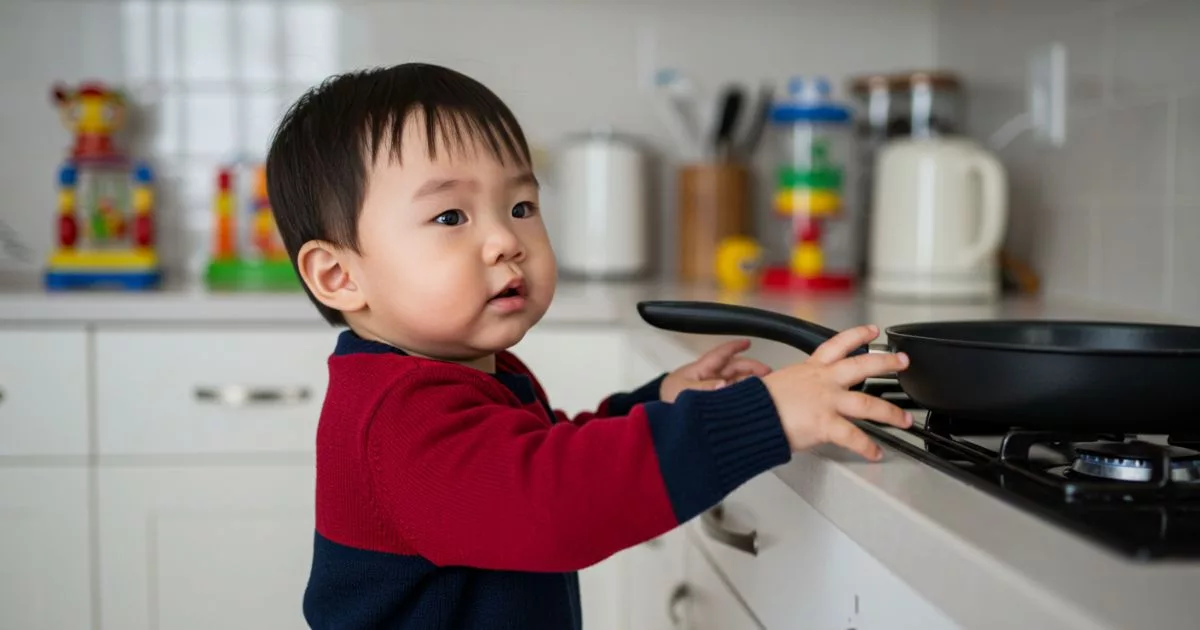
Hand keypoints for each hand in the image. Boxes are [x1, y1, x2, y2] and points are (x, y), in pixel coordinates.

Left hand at [660, 339, 771, 402]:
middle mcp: (705, 380)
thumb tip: (725, 385)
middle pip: (731, 369)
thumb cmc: (666, 408)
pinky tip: (754, 401)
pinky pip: (731, 399)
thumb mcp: (682, 394)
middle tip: (769, 374)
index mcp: (697, 372)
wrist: (661, 433)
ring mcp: (710, 394)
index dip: (733, 347)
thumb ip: (704, 389)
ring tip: (766, 388)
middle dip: (750, 368)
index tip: (748, 342)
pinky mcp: (714, 409)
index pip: (718, 356)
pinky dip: (743, 398)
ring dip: (749, 384)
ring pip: (734, 384)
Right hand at [761, 325, 911, 461]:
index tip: (872, 331)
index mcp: (811, 370)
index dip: (857, 335)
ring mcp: (827, 402)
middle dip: (886, 362)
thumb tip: (796, 394)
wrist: (749, 416)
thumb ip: (796, 387)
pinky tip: (875, 453)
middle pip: (862, 366)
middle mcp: (823, 382)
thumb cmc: (757, 403)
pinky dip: (866, 447)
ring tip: (904, 419)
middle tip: (901, 361)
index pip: (838, 344)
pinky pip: (853, 437)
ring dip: (890, 412)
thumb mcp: (778, 384)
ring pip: (868, 403)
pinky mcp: (826, 424)